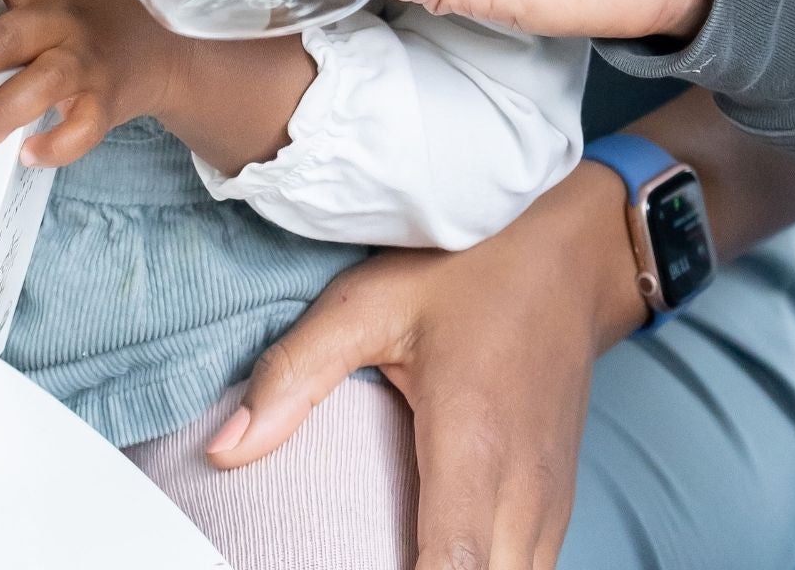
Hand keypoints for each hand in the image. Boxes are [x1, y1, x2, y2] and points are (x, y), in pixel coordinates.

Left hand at [0, 0, 187, 167]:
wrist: (175, 42)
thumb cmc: (108, 0)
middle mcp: (63, 16)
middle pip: (6, 36)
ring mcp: (88, 59)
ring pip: (42, 83)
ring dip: (4, 109)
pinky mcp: (108, 98)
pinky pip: (83, 126)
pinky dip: (58, 143)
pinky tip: (30, 154)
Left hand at [207, 162, 643, 569]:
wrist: (571, 255)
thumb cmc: (472, 269)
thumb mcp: (372, 300)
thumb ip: (296, 372)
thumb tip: (223, 447)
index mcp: (473, 443)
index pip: (451, 568)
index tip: (357, 565)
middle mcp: (523, 489)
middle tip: (357, 553)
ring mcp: (550, 505)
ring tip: (389, 555)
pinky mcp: (557, 507)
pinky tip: (434, 560)